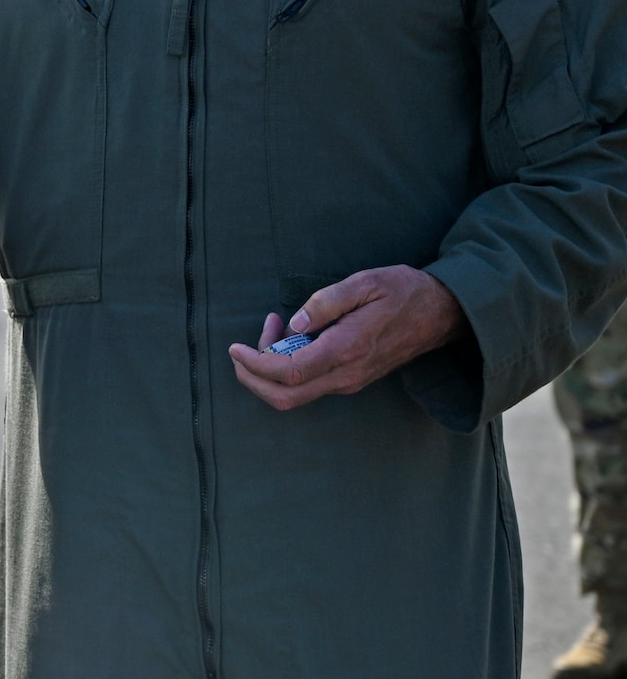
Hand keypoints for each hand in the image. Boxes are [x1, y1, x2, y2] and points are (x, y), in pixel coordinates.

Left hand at [227, 264, 466, 409]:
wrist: (443, 313)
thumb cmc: (403, 292)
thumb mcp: (365, 282)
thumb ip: (326, 301)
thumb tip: (295, 321)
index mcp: (347, 350)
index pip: (288, 373)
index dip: (254, 364)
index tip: (235, 347)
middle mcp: (347, 374)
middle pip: (285, 396)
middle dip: (251, 378)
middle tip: (240, 348)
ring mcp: (350, 381)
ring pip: (295, 393)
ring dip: (270, 368)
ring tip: (275, 325)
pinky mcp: (351, 379)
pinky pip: (309, 383)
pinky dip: (288, 366)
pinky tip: (291, 334)